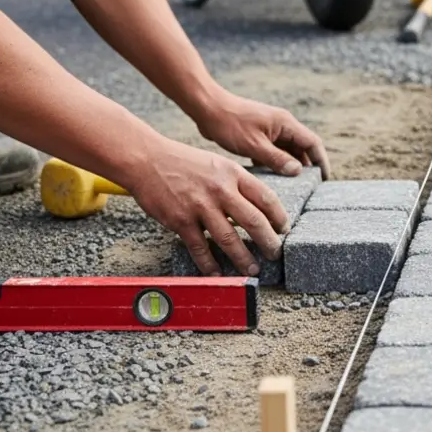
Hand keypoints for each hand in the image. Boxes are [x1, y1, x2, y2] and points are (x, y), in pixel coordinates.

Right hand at [127, 139, 289, 275]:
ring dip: (243, 258)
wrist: (147, 159)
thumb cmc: (183, 162)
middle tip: (275, 253)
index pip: (266, 198)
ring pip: (229, 238)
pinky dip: (209, 263)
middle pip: (254, 221)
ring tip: (252, 269)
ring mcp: (200, 206)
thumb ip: (236, 183)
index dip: (279, 217)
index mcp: (233, 174)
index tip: (284, 229)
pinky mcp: (181, 220)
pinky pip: (200, 247)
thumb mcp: (217, 164)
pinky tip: (217, 272)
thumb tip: (256, 206)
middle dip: (268, 242)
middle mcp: (220, 190)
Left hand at [193, 91, 331, 180]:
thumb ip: (277, 159)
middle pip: (302, 147)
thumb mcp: (254, 145)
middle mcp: (281, 125)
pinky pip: (273, 150)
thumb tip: (298, 171)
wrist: (207, 108)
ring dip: (289, 166)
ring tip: (291, 186)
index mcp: (285, 124)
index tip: (323, 179)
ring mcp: (270, 129)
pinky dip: (274, 163)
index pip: (312, 143)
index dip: (321, 161)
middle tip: (308, 187)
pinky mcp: (258, 134)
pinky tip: (270, 177)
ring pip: (287, 150)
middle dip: (307, 166)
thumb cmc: (230, 123)